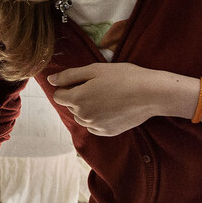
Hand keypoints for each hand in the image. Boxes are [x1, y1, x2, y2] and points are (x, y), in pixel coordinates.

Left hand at [48, 63, 192, 136]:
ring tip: (106, 96)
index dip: (67, 86)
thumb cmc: (123, 77)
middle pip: (70, 106)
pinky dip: (97, 118)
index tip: (83, 81)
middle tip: (99, 86)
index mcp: (78, 99)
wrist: (151, 94)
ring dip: (87, 108)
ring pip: (82, 117)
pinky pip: (93, 126)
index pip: (58, 95)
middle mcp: (83, 116)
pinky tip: (111, 108)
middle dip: (78, 96)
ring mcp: (96, 127)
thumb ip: (69, 76)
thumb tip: (51, 80)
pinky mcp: (107, 132)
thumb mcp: (94, 70)